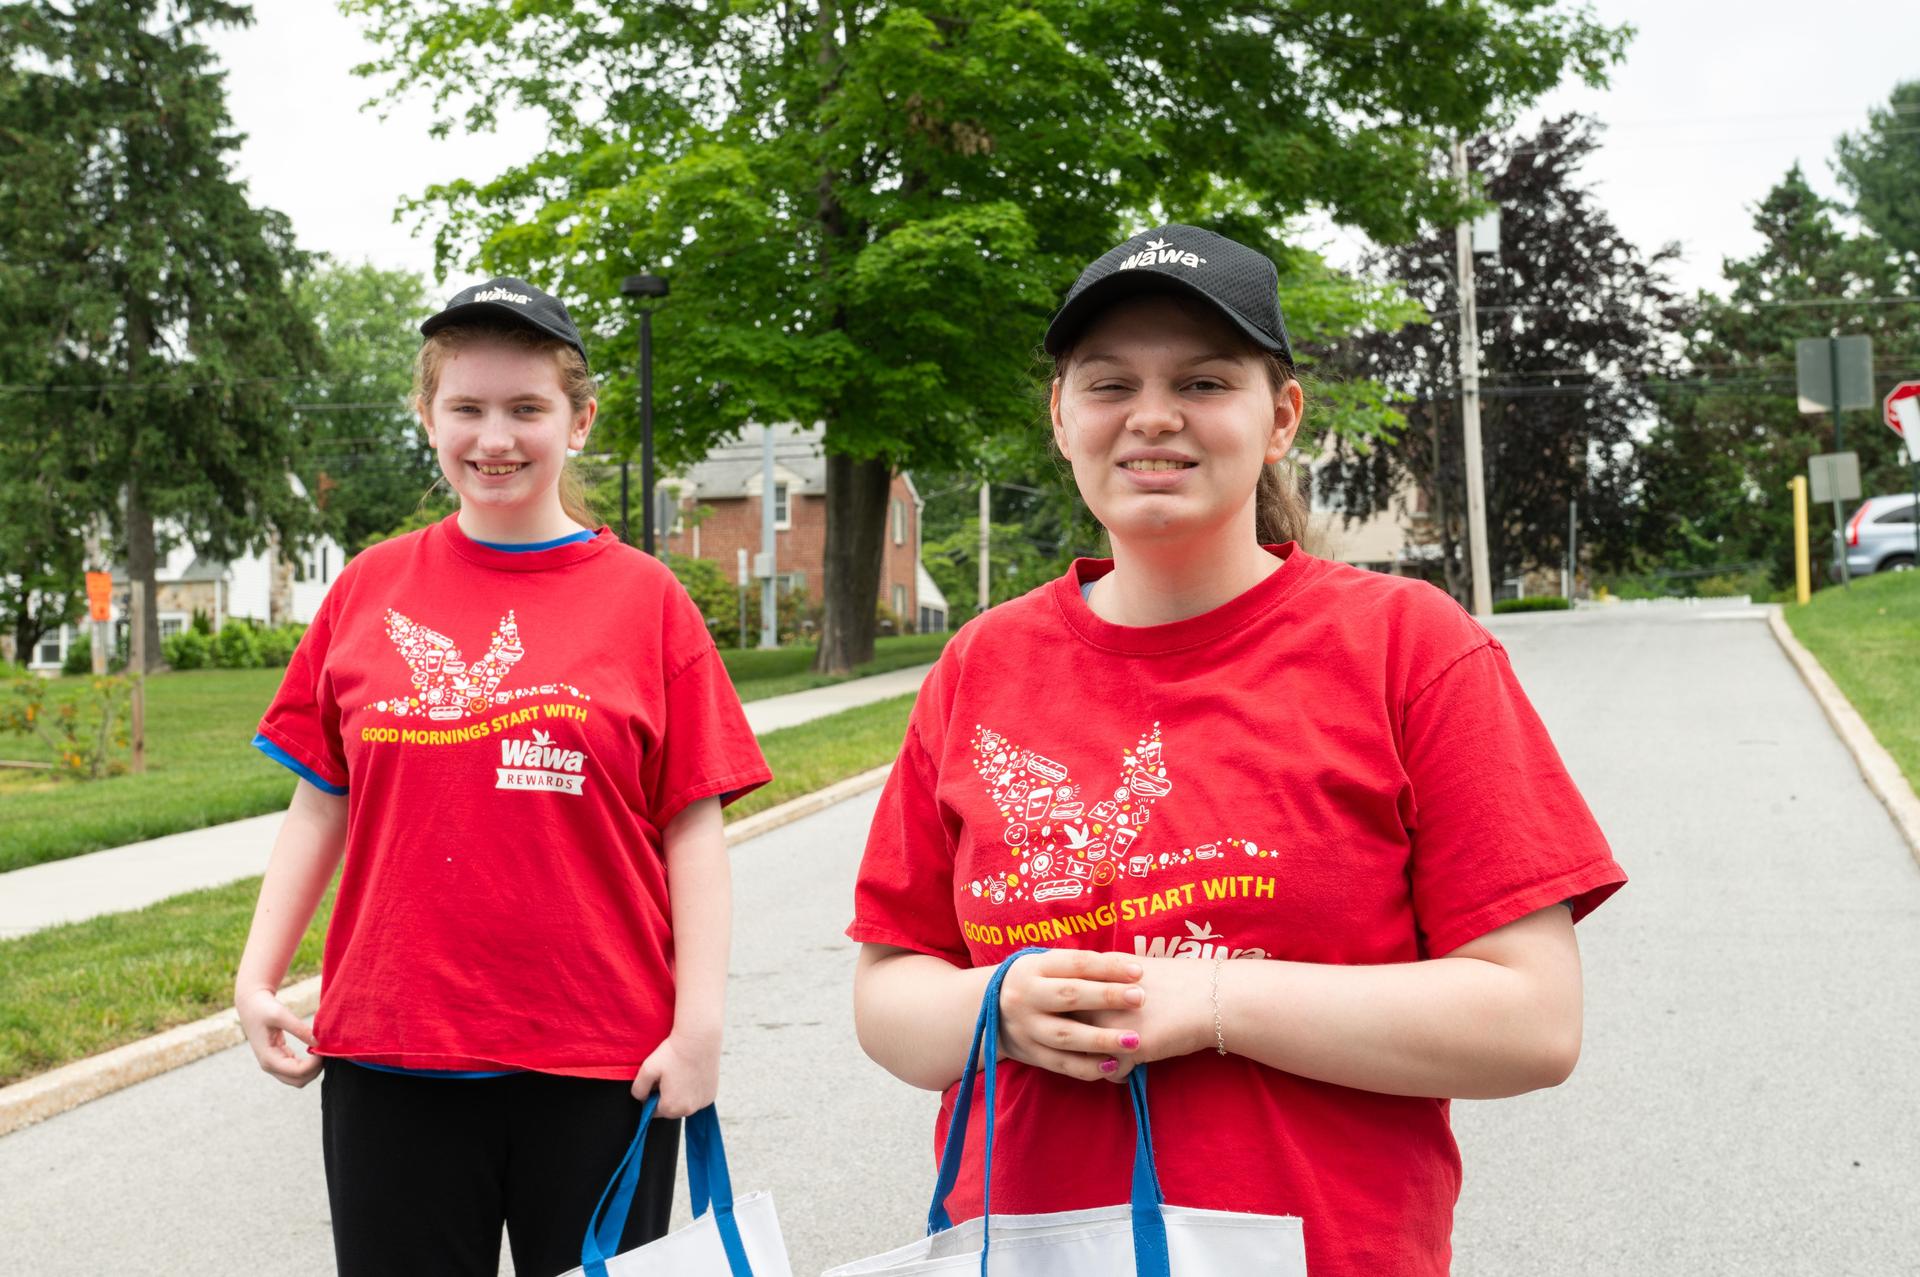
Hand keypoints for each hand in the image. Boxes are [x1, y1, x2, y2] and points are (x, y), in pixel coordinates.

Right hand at [236, 987, 320, 1087]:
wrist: (250, 1004)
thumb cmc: (263, 1007)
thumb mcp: (281, 1015)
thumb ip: (299, 1029)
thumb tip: (318, 1042)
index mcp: (268, 1058)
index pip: (297, 1072)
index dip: (315, 1064)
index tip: (323, 1049)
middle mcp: (269, 1065)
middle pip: (298, 1081)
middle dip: (315, 1070)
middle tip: (325, 1051)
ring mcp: (273, 1063)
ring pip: (297, 1078)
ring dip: (312, 1069)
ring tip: (321, 1050)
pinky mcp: (278, 1058)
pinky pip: (295, 1069)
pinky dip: (307, 1064)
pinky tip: (314, 1050)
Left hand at [632, 1030, 719, 1117]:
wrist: (699, 1039)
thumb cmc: (673, 1053)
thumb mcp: (647, 1069)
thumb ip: (638, 1090)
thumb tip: (641, 1099)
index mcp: (670, 1107)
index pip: (653, 1111)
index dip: (651, 1096)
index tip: (655, 1080)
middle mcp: (688, 1110)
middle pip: (670, 1109)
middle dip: (666, 1096)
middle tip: (668, 1075)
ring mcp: (702, 1103)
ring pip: (684, 1104)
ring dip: (679, 1095)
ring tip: (680, 1073)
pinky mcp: (711, 1096)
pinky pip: (697, 1099)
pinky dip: (693, 1091)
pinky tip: (691, 1075)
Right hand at [996, 950, 1146, 1082]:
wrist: (988, 1010)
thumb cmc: (1036, 982)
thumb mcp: (1047, 965)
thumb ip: (1083, 967)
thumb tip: (1131, 969)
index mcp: (1033, 968)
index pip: (1074, 964)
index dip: (1107, 967)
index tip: (1139, 972)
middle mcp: (1025, 996)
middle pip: (1069, 996)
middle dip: (1107, 997)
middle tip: (1141, 998)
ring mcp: (1026, 1028)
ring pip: (1066, 1035)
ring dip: (1102, 1039)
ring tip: (1134, 1040)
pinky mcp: (1029, 1054)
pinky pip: (1061, 1064)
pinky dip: (1088, 1066)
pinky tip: (1114, 1066)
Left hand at [1076, 956, 1213, 1064]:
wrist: (1212, 997)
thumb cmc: (1177, 980)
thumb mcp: (1134, 968)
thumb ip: (1107, 977)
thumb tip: (1088, 987)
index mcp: (1098, 973)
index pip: (1063, 994)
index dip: (1063, 1011)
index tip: (1067, 1020)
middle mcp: (1099, 997)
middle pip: (1065, 1023)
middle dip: (1070, 1037)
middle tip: (1081, 1045)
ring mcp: (1111, 1023)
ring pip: (1083, 1051)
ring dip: (1090, 1060)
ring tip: (1103, 1062)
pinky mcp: (1129, 1049)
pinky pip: (1110, 1072)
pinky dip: (1117, 1075)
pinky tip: (1126, 1073)